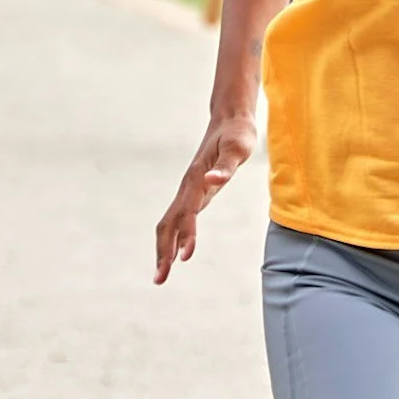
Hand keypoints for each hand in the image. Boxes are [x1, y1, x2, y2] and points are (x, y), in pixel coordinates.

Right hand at [153, 110, 256, 281]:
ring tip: (162, 274)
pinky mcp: (194, 192)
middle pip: (168, 224)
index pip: (188, 213)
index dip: (186, 235)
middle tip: (160, 279)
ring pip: (169, 223)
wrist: (230, 119)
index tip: (185, 258)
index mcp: (196, 180)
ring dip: (164, 249)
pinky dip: (173, 238)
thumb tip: (212, 180)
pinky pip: (178, 219)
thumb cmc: (238, 134)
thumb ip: (226, 166)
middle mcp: (188, 187)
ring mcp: (189, 190)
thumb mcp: (238, 148)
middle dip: (163, 252)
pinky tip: (176, 253)